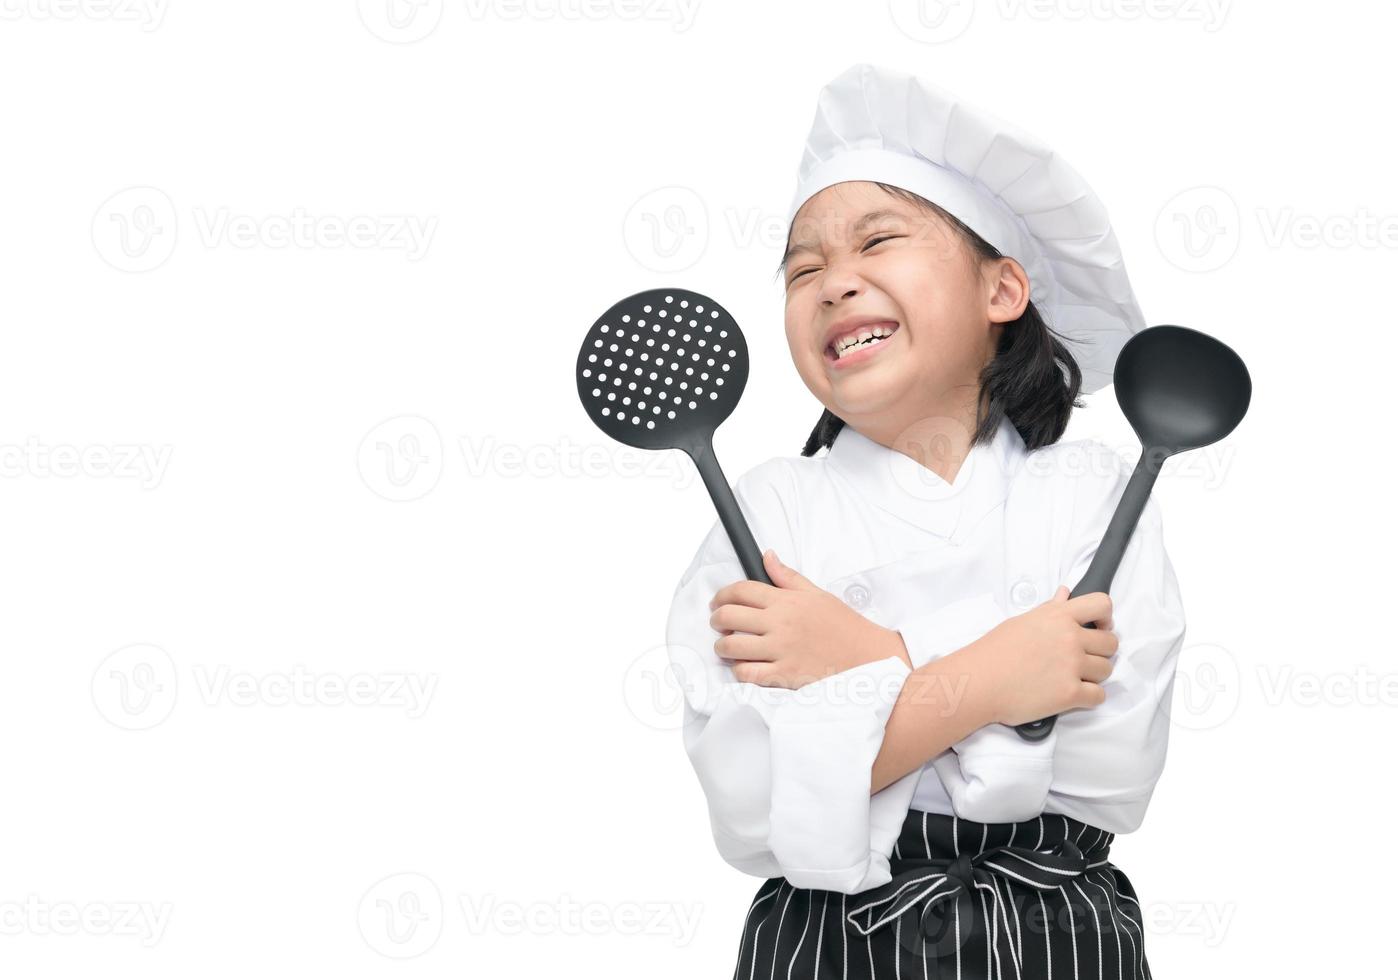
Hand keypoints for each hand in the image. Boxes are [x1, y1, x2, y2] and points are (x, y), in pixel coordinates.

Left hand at [707, 549, 907, 688]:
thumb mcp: (816, 594)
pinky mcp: (783, 675)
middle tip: (718, 623)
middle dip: (716, 620)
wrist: (865, 656)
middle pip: (729, 617)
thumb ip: (787, 576)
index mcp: (786, 601)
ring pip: (731, 647)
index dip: (722, 595)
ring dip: (722, 647)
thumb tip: (767, 556)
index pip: (741, 590)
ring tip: (726, 646)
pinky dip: (739, 670)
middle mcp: (779, 624)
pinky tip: (743, 666)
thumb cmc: (842, 625)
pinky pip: (747, 673)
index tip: (718, 601)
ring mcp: (780, 650)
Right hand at [961, 585, 1117, 726]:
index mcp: (1058, 617)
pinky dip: (1089, 698)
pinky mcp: (1070, 694)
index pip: (1102, 605)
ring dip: (1093, 676)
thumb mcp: (1022, 622)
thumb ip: (1050, 610)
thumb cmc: (994, 652)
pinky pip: (1099, 696)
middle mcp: (1069, 638)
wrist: (978, 682)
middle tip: (1082, 659)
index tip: (1100, 627)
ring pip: (1106, 670)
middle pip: (1110, 643)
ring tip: (1070, 677)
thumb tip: (1065, 594)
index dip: (1106, 618)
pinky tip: (1071, 694)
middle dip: (1100, 652)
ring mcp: (1071, 666)